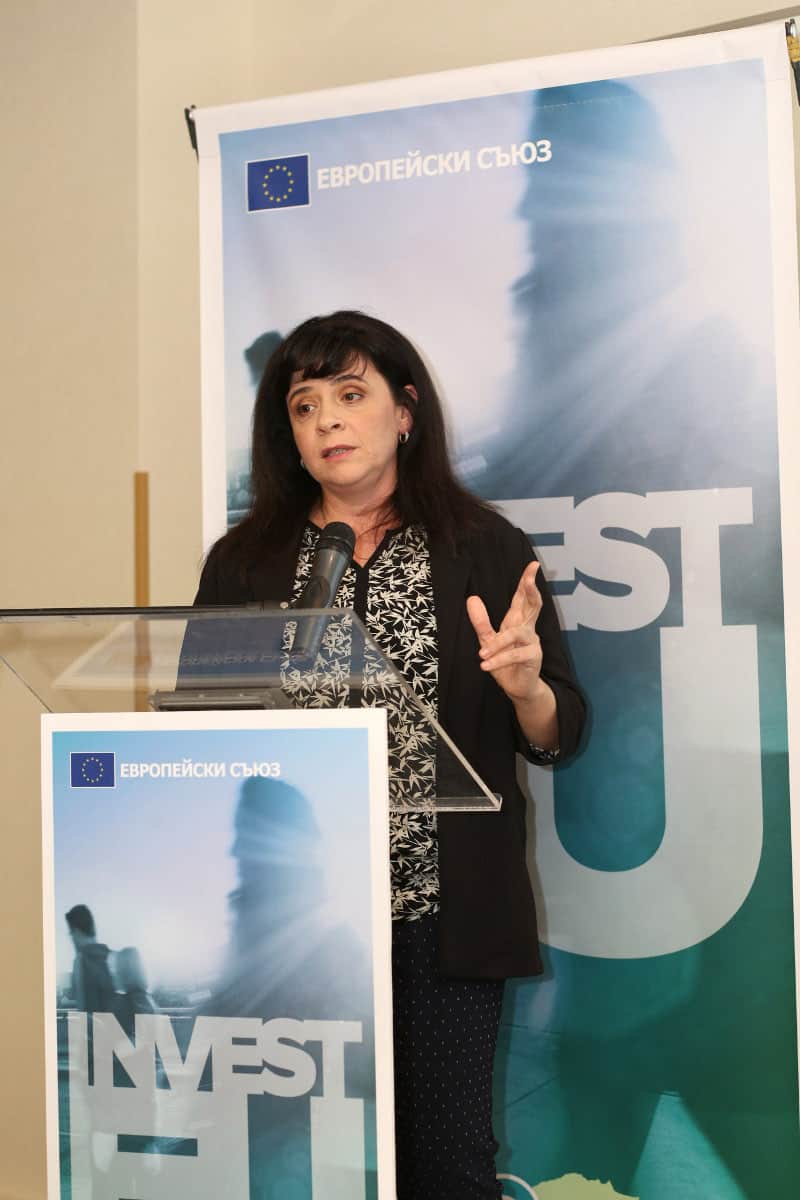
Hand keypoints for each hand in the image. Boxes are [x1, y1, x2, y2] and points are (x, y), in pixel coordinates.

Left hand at [466, 561, 546, 704]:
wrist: (518, 688)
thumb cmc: (505, 663)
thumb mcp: (488, 640)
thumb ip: (481, 621)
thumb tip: (472, 598)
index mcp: (517, 622)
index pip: (523, 598)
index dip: (527, 582)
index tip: (533, 565)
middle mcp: (527, 630)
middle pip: (533, 606)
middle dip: (532, 591)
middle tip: (530, 579)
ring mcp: (532, 643)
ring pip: (517, 635)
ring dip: (498, 643)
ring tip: (481, 653)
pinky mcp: (533, 658)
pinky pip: (515, 655)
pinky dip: (499, 659)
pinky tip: (485, 664)